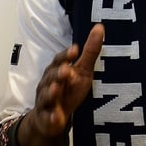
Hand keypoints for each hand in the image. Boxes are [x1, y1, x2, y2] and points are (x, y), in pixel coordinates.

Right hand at [18, 24, 103, 145]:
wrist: (52, 118)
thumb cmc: (69, 89)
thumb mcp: (83, 71)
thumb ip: (90, 52)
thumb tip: (100, 26)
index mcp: (57, 70)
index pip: (59, 60)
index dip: (66, 55)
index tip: (75, 50)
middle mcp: (48, 84)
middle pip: (51, 76)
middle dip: (58, 73)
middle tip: (67, 70)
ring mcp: (46, 101)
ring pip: (46, 96)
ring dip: (50, 92)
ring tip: (56, 89)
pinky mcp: (46, 119)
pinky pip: (47, 118)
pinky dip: (51, 118)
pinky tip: (57, 118)